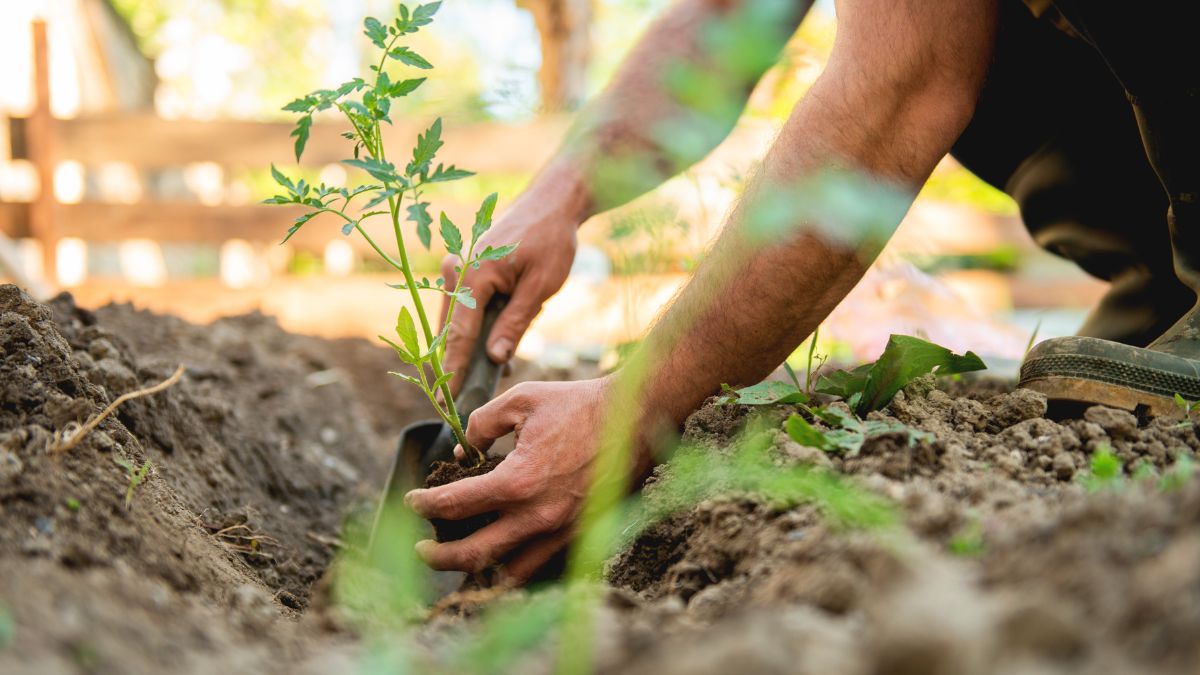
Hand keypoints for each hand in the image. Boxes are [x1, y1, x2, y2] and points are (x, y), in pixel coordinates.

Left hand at [405, 377, 641, 583]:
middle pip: (472, 555)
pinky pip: (540, 566)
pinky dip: (514, 568)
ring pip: (508, 574)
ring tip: (459, 560)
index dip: (424, 503)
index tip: (412, 500)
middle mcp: (538, 517)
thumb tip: (464, 450)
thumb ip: (482, 423)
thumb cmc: (579, 404)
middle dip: (438, 556)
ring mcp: (561, 532)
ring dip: (476, 571)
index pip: (454, 505)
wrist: (637, 417)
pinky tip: (501, 557)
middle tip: (421, 548)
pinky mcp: (580, 536)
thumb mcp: (522, 400)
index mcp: (518, 482)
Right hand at [439, 184, 582, 393]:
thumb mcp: (540, 287)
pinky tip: (497, 348)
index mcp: (472, 275)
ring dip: (471, 347)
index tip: (446, 400)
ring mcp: (457, 268)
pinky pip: (464, 308)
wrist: (552, 203)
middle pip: (451, 330)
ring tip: (494, 373)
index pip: (459, 334)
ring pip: (457, 321)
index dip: (453, 370)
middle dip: (461, 363)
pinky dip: (476, 329)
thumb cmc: (550, 241)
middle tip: (467, 397)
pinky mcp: (464, 269)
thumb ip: (515, 324)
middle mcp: (455, 270)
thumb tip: (494, 359)